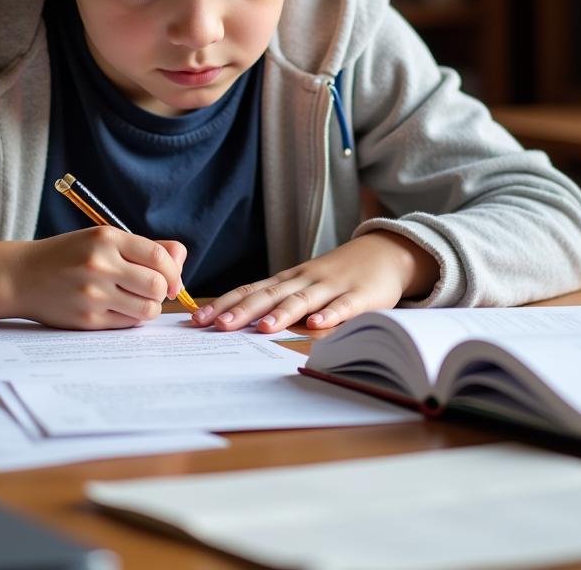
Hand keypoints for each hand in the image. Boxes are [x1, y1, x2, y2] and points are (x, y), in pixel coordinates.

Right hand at [0, 230, 186, 329]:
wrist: (22, 276)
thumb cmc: (69, 255)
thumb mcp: (103, 239)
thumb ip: (144, 247)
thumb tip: (180, 260)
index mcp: (107, 239)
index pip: (159, 257)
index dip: (174, 272)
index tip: (173, 280)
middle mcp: (100, 265)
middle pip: (157, 286)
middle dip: (163, 291)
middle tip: (153, 291)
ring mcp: (93, 294)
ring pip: (147, 309)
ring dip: (149, 307)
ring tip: (135, 301)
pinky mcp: (87, 320)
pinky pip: (128, 324)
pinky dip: (131, 318)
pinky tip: (117, 308)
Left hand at [191, 231, 437, 333]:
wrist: (383, 253)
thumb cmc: (336, 275)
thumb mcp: (304, 284)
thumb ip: (279, 301)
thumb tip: (240, 322)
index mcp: (287, 280)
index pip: (250, 290)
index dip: (224, 304)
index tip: (197, 319)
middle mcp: (304, 281)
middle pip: (269, 295)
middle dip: (242, 311)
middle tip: (217, 326)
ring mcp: (331, 287)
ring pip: (302, 301)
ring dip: (281, 314)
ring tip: (261, 327)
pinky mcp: (359, 296)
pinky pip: (343, 307)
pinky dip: (330, 315)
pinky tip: (316, 324)